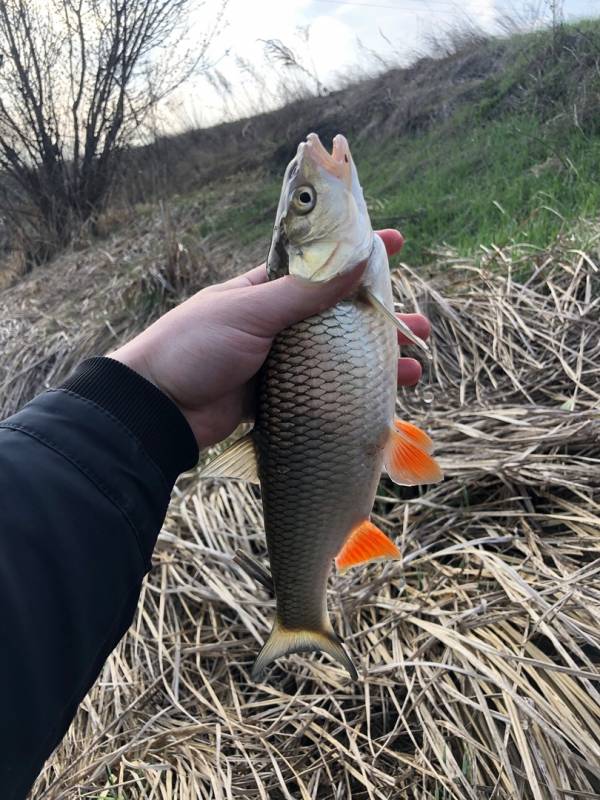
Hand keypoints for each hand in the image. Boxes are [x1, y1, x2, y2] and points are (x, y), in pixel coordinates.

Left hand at [110, 230, 430, 447]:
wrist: (158, 409)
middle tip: (418, 323)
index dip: (357, 252)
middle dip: (380, 318)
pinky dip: (354, 389)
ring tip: (415, 365)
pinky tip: (384, 396)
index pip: (320, 264)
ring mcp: (280, 360)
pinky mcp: (279, 396)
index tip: (395, 241)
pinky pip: (325, 388)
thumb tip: (356, 260)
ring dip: (376, 358)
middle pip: (340, 315)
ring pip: (339, 354)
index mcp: (265, 289)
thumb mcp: (250, 312)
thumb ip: (304, 293)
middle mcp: (276, 321)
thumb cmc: (195, 347)